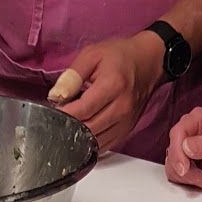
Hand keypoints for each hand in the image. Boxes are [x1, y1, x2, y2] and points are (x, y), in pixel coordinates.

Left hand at [57, 33, 164, 152]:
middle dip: (69, 126)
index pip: (83, 110)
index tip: (52, 112)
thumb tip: (55, 96)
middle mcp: (121, 108)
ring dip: (78, 137)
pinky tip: (81, 132)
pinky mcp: (126, 131)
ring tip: (69, 124)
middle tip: (58, 119)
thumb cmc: (120, 57)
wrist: (148, 63)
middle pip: (88, 129)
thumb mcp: (92, 55)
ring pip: (95, 142)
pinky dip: (89, 143)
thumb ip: (72, 75)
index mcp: (112, 86)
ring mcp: (125, 122)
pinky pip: (104, 146)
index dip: (64, 114)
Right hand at [164, 108, 201, 189]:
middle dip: (186, 169)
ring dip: (188, 177)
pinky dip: (186, 180)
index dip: (178, 152)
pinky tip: (200, 178)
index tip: (185, 168)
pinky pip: (173, 173)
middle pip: (172, 150)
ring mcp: (181, 147)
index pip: (178, 132)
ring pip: (171, 165)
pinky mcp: (179, 161)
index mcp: (198, 119)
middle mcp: (187, 130)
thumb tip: (187, 146)